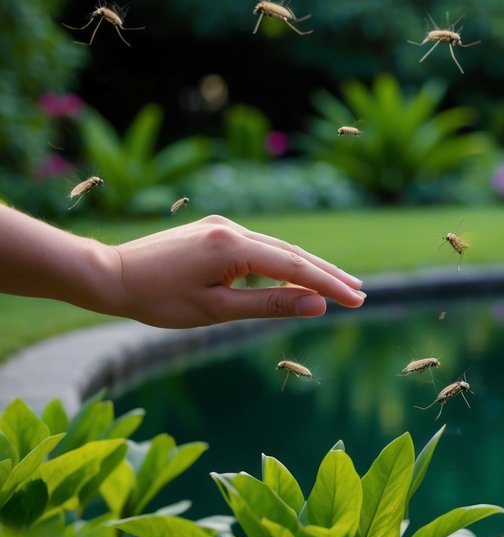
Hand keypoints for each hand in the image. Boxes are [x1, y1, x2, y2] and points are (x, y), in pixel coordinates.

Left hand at [106, 215, 364, 327]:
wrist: (109, 275)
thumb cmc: (157, 300)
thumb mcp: (216, 310)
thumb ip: (270, 305)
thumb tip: (316, 304)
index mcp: (233, 246)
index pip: (295, 267)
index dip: (330, 285)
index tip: (358, 300)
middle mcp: (232, 228)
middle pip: (293, 252)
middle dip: (328, 274)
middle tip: (362, 292)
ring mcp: (223, 226)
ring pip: (277, 247)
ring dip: (308, 268)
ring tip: (338, 285)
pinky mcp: (214, 230)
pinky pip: (259, 246)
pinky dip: (283, 262)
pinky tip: (295, 275)